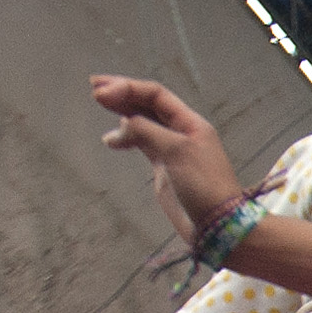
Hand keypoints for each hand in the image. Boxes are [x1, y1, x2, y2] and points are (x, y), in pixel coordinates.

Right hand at [88, 74, 243, 246]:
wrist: (216, 224)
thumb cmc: (203, 186)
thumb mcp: (176, 151)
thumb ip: (147, 132)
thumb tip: (121, 126)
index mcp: (190, 122)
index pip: (156, 95)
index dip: (128, 89)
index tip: (101, 92)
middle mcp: (182, 132)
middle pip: (149, 104)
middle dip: (123, 94)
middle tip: (95, 87)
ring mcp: (172, 150)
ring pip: (144, 122)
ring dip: (123, 112)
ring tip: (100, 103)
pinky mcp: (164, 168)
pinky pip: (143, 143)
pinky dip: (126, 137)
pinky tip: (112, 139)